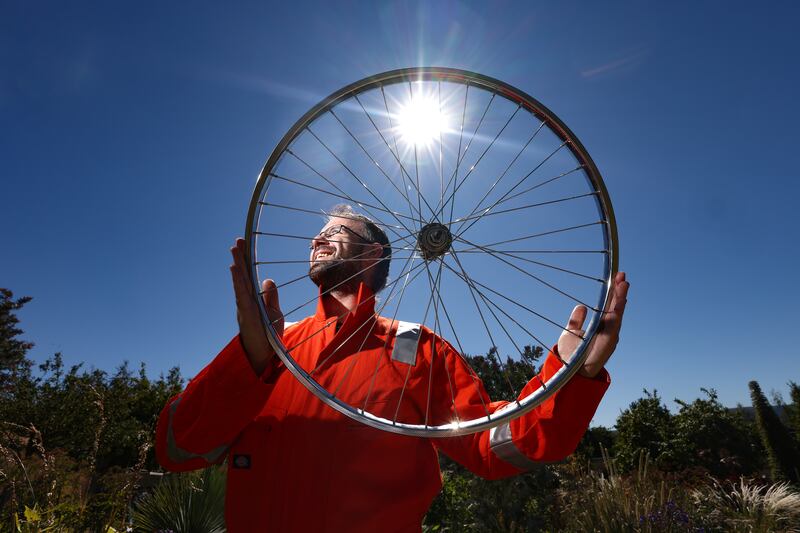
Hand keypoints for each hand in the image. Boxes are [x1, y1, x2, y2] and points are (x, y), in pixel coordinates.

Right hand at [230, 238, 283, 374]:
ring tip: (234, 250)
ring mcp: (244, 306)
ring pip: (240, 282)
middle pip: (243, 275)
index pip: (249, 276)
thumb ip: (270, 296)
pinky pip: (240, 294)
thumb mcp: (274, 312)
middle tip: (238, 240)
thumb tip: (268, 279)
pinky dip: (237, 281)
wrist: (265, 355)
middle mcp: (246, 300)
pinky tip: (235, 269)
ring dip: (238, 265)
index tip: (243, 245)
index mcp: (253, 299)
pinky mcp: (245, 313)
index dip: (246, 260)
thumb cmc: (268, 335)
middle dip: (240, 258)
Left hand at [557, 271, 628, 378]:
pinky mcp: (610, 341)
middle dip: (619, 290)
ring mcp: (610, 334)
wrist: (569, 370)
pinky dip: (619, 311)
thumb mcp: (571, 331)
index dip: (611, 292)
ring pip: (618, 312)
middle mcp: (607, 328)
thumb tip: (582, 306)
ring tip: (624, 283)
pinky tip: (622, 301)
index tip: (614, 277)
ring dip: (621, 297)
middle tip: (622, 274)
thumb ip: (577, 319)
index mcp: (599, 325)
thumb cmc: (570, 353)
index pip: (607, 305)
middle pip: (615, 306)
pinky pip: (616, 323)